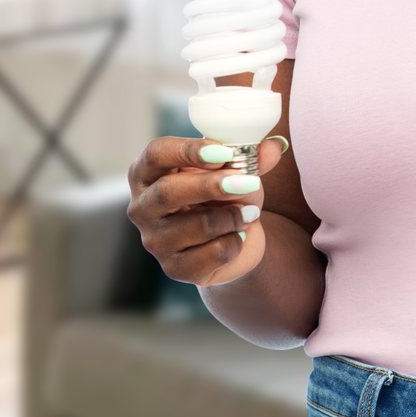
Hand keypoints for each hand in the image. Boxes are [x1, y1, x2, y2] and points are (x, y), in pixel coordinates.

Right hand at [126, 135, 289, 287]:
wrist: (232, 240)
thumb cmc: (223, 195)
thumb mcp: (235, 170)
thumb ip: (251, 157)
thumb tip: (273, 147)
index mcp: (147, 172)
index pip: (156, 154)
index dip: (188, 151)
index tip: (223, 152)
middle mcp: (142, 207)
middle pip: (167, 192)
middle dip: (212, 186)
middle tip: (248, 183)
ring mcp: (155, 241)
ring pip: (196, 226)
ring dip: (233, 217)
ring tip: (250, 213)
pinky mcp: (175, 269)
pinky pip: (212, 254)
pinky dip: (235, 242)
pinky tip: (239, 236)